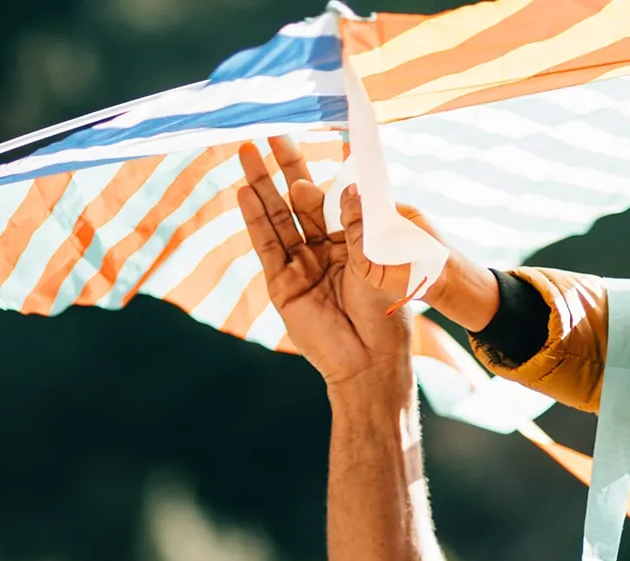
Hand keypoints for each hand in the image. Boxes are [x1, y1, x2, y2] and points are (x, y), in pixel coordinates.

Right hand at [237, 140, 408, 392]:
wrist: (369, 358)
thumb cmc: (385, 312)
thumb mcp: (378, 259)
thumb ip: (359, 224)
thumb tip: (346, 185)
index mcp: (353, 239)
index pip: (334, 195)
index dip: (324, 167)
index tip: (316, 133)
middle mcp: (325, 247)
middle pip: (300, 199)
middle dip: (286, 166)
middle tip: (271, 133)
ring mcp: (301, 263)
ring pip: (278, 215)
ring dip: (262, 184)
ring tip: (247, 151)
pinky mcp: (282, 282)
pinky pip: (267, 243)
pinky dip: (254, 217)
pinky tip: (243, 191)